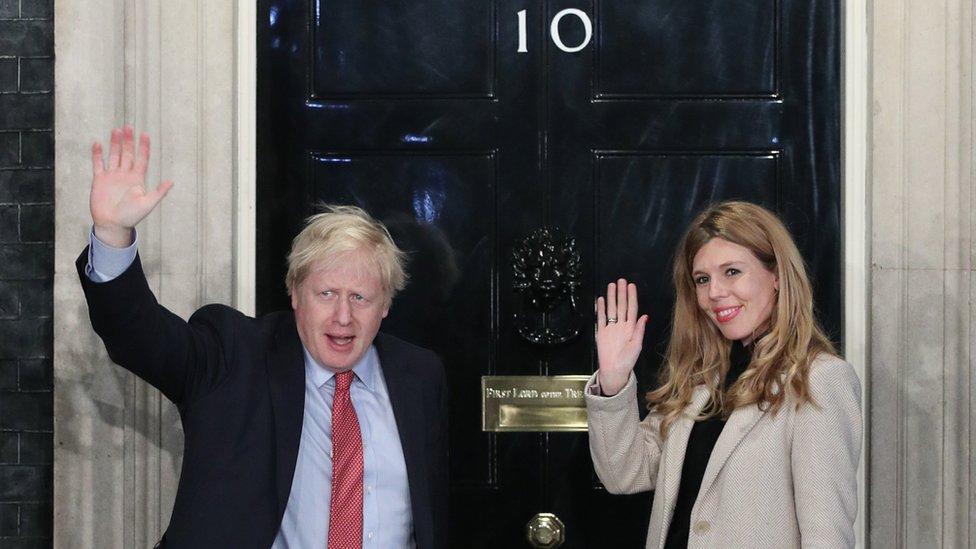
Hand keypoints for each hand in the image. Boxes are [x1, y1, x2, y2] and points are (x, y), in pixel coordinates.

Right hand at [90, 126, 172, 246]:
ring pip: (114, 155)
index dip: (144, 147)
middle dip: (128, 141)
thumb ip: (158, 192)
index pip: (142, 159)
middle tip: (128, 127)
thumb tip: (171, 182)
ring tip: (116, 130)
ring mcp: (112, 176)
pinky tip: (98, 144)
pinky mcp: (100, 180)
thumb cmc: (131, 216)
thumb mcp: (147, 204)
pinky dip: (98, 154)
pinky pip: (98, 164)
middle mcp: (125, 175)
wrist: (113, 224)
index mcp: (138, 179)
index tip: (145, 134)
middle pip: (128, 154)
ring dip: (115, 144)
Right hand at [594, 278, 647, 395]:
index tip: (631, 286)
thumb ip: (639, 330)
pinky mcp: (601, 332)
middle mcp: (621, 325)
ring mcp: (611, 328)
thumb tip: (644, 316)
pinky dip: (601, 309)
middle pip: (621, 306)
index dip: (632, 297)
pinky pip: (601, 318)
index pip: (631, 308)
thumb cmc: (628, 360)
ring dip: (611, 297)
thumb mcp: (636, 345)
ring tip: (611, 286)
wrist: (614, 370)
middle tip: (621, 280)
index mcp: (631, 328)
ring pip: (611, 309)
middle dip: (621, 293)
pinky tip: (601, 300)